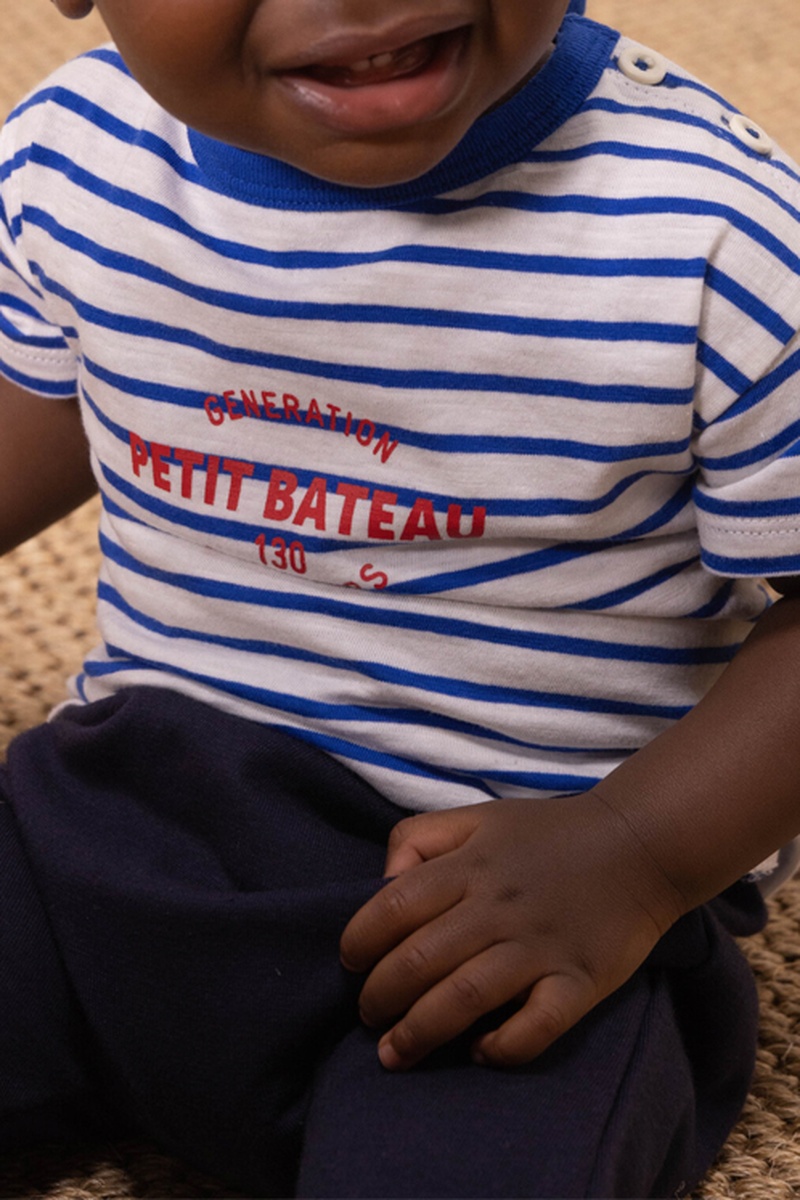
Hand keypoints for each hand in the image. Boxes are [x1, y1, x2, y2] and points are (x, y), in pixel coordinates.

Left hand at [340, 793, 685, 1069]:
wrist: (639, 843)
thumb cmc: (547, 835)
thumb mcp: (476, 818)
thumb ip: (420, 838)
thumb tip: (382, 884)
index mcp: (470, 866)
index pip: (393, 906)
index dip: (359, 941)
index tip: (350, 963)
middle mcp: (498, 907)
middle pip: (420, 960)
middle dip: (380, 997)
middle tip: (369, 1016)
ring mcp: (540, 947)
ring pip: (465, 998)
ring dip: (420, 1033)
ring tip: (393, 1054)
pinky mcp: (580, 982)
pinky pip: (536, 1027)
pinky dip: (502, 1047)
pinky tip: (479, 1052)